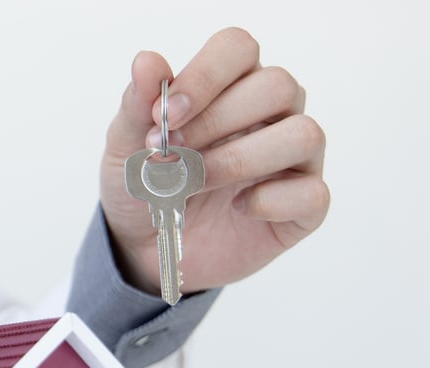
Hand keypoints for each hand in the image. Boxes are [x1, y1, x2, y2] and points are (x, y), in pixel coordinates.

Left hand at [99, 27, 329, 294]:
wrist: (144, 246)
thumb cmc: (144, 184)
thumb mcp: (125, 146)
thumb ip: (137, 104)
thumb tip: (146, 61)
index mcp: (230, 86)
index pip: (238, 49)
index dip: (205, 75)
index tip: (166, 113)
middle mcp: (272, 114)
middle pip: (277, 86)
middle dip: (216, 121)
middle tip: (173, 154)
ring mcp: (293, 160)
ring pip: (304, 134)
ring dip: (241, 159)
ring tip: (196, 183)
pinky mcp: (302, 206)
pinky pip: (314, 193)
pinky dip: (270, 201)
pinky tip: (237, 209)